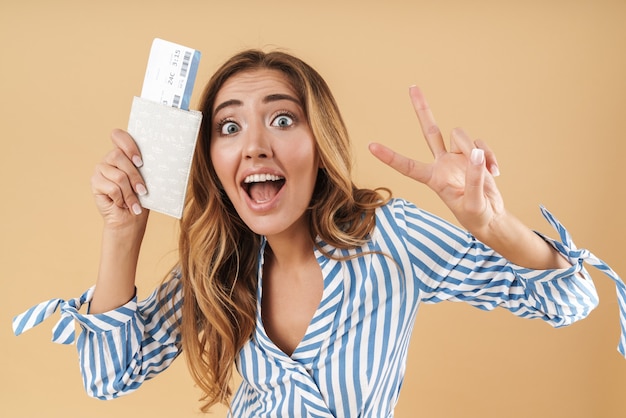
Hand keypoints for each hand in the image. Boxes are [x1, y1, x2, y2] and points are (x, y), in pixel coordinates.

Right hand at [91, 129, 148, 228]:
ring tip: (134, 203)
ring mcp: (100, 169)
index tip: (140, 162)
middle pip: (118, 156)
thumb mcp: (147, 180)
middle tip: (142, 191)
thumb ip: (145, 167)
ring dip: (129, 193)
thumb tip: (159, 158)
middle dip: (135, 176)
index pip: (118, 135)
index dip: (128, 145)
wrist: (130, 219)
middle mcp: (109, 158)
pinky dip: (121, 199)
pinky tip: (122, 204)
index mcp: (123, 153)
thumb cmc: (141, 198)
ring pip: (118, 176)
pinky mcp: (94, 182)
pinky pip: (111, 188)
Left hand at [369, 86, 502, 236]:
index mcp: (433, 178)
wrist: (491, 216)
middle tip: (412, 87)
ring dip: (476, 151)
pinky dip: (489, 157)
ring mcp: (458, 157)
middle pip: (430, 130)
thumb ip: (475, 179)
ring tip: (487, 174)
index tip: (370, 146)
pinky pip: (481, 145)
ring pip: (461, 135)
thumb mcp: (474, 204)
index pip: (408, 166)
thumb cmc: (476, 216)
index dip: (390, 156)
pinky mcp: (474, 155)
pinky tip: (494, 173)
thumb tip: (476, 153)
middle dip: (422, 109)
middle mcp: (442, 163)